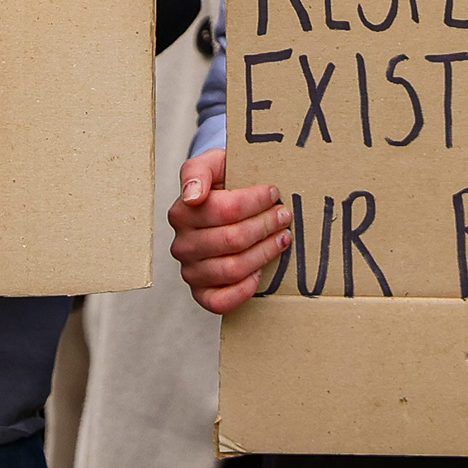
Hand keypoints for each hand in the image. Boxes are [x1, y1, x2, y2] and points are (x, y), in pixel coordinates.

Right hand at [169, 148, 289, 315]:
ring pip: (233, 268)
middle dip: (266, 225)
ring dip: (264, 253)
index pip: (226, 210)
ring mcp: (191, 271)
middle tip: (284, 214)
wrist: (219, 204)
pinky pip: (220, 302)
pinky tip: (259, 273)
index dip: (256, 201)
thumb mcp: (210, 164)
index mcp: (182, 212)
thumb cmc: (220, 184)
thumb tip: (192, 196)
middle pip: (233, 239)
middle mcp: (182, 245)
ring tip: (282, 238)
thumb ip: (198, 171)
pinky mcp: (201, 293)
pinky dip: (244, 290)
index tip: (274, 192)